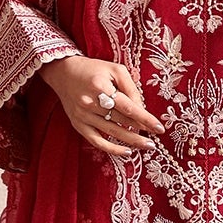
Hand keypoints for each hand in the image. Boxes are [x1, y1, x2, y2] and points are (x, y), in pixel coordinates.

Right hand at [39, 55, 165, 155]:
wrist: (63, 72)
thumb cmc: (94, 69)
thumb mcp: (115, 70)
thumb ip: (130, 88)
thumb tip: (142, 109)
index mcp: (101, 87)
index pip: (128, 107)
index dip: (145, 118)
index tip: (159, 128)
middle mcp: (90, 102)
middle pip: (121, 120)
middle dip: (141, 131)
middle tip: (156, 140)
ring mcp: (83, 116)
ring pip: (111, 132)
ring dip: (131, 141)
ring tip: (147, 145)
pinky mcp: (78, 124)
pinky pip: (96, 141)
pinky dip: (112, 149)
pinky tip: (127, 152)